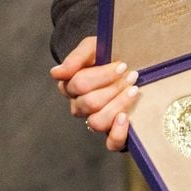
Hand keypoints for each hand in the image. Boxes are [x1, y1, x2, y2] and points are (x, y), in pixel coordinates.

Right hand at [49, 35, 137, 151]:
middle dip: (114, 87)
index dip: (103, 75)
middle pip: (89, 103)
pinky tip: (126, 118)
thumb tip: (57, 72)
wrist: (127, 62)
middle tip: (132, 75)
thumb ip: (76, 57)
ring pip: (97, 122)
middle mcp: (79, 106)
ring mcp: (94, 120)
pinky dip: (118, 133)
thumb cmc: (108, 53)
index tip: (122, 65)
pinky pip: (111, 143)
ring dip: (118, 105)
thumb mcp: (93, 47)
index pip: (79, 84)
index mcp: (71, 85)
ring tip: (134, 90)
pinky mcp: (112, 132)